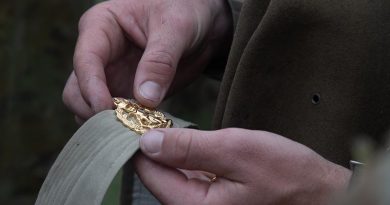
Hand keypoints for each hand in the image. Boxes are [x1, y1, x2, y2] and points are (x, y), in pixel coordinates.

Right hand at [62, 0, 231, 122]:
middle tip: (123, 126)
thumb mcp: (176, 29)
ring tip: (135, 131)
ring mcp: (112, 77)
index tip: (108, 110)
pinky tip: (143, 132)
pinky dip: (125, 127)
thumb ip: (160, 61)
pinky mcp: (128, 94)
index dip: (92, 88)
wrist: (203, 23)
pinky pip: (116, 117)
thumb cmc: (186, 11)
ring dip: (109, 124)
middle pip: (77, 91)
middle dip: (95, 112)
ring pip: (91, 109)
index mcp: (101, 27)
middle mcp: (100, 55)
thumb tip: (145, 98)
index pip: (85, 61)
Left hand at [135, 128, 351, 204]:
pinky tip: (188, 142)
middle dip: (154, 146)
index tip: (138, 118)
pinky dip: (186, 158)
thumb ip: (189, 147)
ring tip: (166, 125)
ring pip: (173, 176)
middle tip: (152, 116)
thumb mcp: (236, 150)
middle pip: (159, 177)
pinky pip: (189, 178)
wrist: (320, 195)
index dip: (140, 143)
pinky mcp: (214, 201)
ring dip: (170, 151)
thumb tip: (147, 142)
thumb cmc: (286, 174)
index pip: (150, 174)